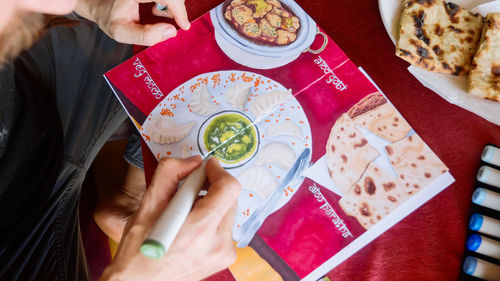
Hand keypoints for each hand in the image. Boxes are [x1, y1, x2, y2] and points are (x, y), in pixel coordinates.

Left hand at [75, 0, 189, 45]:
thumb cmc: (109, 17)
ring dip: (170, 6)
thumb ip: (145, 35)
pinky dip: (167, 3)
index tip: (184, 25)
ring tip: (154, 14)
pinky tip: (154, 9)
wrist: (100, 5)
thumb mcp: (122, 32)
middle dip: (174, 10)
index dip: (179, 10)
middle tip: (165, 22)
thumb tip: (171, 31)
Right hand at [99, 156, 241, 280]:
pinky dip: (212, 221)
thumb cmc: (138, 251)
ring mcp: (224, 253)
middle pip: (230, 198)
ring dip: (211, 204)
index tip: (206, 168)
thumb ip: (170, 173)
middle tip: (188, 191)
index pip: (229, 188)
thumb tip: (193, 162)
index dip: (218, 171)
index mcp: (199, 229)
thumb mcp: (147, 205)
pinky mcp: (224, 258)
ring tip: (186, 214)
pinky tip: (191, 229)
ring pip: (228, 212)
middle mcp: (218, 243)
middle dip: (212, 187)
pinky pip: (225, 228)